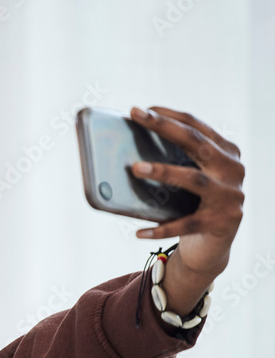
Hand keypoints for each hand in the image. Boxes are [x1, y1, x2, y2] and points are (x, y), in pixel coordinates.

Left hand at [128, 106, 244, 314]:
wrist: (211, 247)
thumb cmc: (190, 206)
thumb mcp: (186, 181)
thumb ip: (172, 163)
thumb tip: (125, 151)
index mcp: (226, 153)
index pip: (196, 127)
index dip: (169, 116)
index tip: (142, 109)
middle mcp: (233, 170)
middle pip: (196, 143)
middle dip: (164, 127)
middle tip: (136, 116)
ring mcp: (230, 196)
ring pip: (193, 180)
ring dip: (163, 172)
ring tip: (135, 168)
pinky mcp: (222, 222)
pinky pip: (185, 224)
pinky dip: (160, 228)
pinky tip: (137, 231)